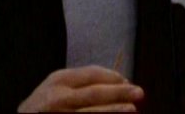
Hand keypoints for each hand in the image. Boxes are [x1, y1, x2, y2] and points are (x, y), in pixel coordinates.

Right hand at [17, 65, 144, 111]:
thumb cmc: (45, 102)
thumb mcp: (57, 85)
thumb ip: (81, 82)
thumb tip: (118, 81)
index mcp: (58, 80)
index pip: (90, 74)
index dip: (112, 77)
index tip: (127, 81)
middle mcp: (58, 98)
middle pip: (94, 93)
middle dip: (119, 92)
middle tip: (139, 92)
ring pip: (91, 113)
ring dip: (114, 110)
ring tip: (132, 109)